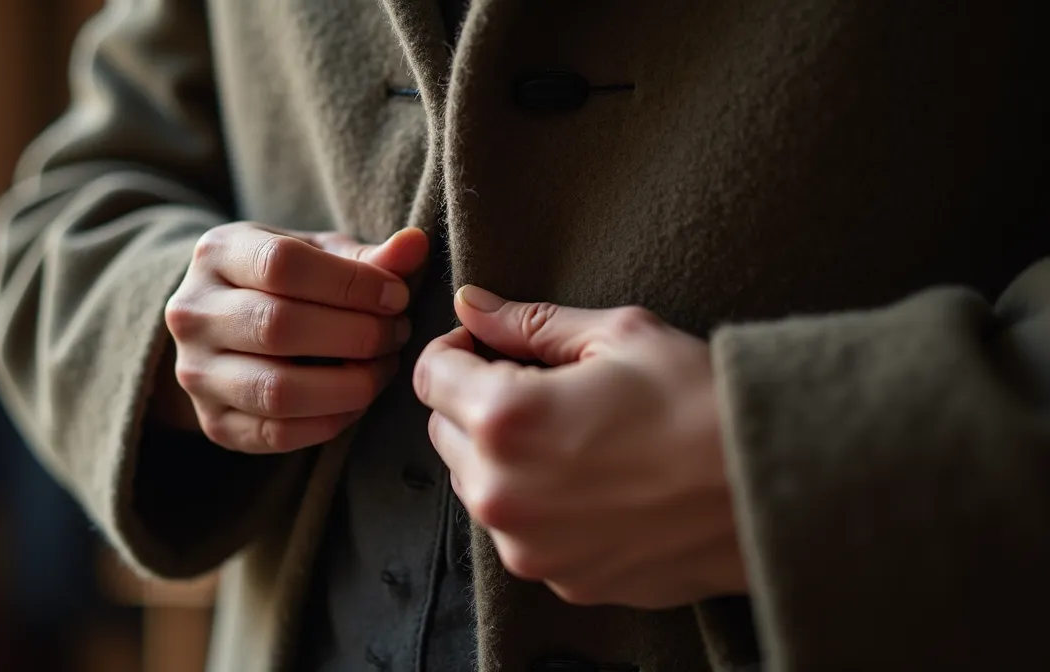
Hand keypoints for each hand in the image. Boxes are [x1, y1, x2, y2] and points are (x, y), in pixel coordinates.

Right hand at [164, 223, 427, 452]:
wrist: (226, 328)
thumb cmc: (286, 283)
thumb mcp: (320, 256)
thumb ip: (367, 256)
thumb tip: (416, 245)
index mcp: (217, 253)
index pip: (282, 263)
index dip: (351, 283)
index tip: (396, 297)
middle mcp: (193, 313)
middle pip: (278, 326)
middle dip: (356, 335)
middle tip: (396, 335)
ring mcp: (197, 373)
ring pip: (276, 390)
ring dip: (348, 385)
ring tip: (382, 368)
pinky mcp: (214, 423)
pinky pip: (277, 433)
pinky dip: (330, 421)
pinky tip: (357, 401)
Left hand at [413, 286, 745, 608]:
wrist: (777, 489)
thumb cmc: (704, 402)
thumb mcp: (619, 336)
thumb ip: (529, 323)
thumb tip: (473, 305)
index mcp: (505, 419)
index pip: (430, 376)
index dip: (459, 350)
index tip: (496, 346)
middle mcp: (501, 492)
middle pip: (444, 432)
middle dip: (477, 403)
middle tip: (543, 388)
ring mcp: (527, 546)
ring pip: (477, 485)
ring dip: (502, 457)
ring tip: (577, 437)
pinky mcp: (560, 578)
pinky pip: (519, 531)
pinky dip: (537, 505)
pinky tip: (595, 483)